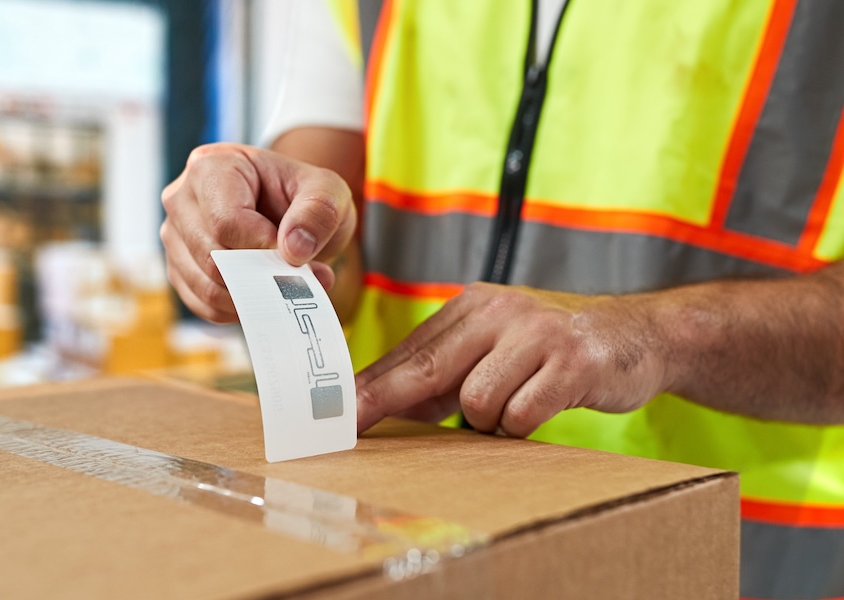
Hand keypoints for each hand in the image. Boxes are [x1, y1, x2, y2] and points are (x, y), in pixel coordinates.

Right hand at [160, 143, 356, 322]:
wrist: (293, 213)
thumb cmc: (304, 196)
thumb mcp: (328, 191)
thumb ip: (319, 212)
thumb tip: (293, 251)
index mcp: (211, 165)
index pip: (226, 222)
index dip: (262, 248)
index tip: (295, 254)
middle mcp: (181, 199)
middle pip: (211, 257)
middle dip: (261, 275)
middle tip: (301, 277)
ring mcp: (176, 236)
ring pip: (206, 287)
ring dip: (254, 297)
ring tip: (289, 285)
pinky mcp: (180, 269)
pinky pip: (204, 305)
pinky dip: (239, 309)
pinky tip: (265, 294)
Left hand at [355, 283, 669, 436]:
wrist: (640, 335)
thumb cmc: (555, 348)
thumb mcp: (497, 345)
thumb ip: (447, 370)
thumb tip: (389, 405)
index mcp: (475, 305)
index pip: (411, 350)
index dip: (372, 384)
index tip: (338, 410)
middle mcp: (501, 311)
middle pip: (428, 367)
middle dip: (387, 401)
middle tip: (354, 426)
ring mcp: (536, 334)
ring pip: (478, 401)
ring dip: (491, 421)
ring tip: (518, 405)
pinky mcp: (571, 362)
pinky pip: (522, 414)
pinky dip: (524, 425)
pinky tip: (542, 408)